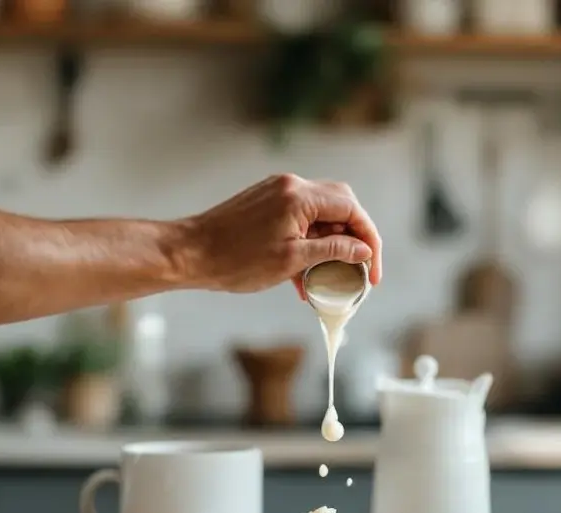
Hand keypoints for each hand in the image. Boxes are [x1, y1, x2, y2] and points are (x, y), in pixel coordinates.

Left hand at [179, 174, 382, 298]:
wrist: (189, 254)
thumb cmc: (235, 260)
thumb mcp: (292, 260)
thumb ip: (332, 250)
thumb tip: (362, 250)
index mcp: (299, 196)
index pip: (352, 209)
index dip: (369, 240)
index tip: (371, 270)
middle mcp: (291, 186)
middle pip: (341, 205)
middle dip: (355, 238)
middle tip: (359, 269)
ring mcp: (277, 192)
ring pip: (321, 214)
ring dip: (331, 243)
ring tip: (331, 277)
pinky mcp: (266, 203)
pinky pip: (300, 219)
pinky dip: (309, 242)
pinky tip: (305, 276)